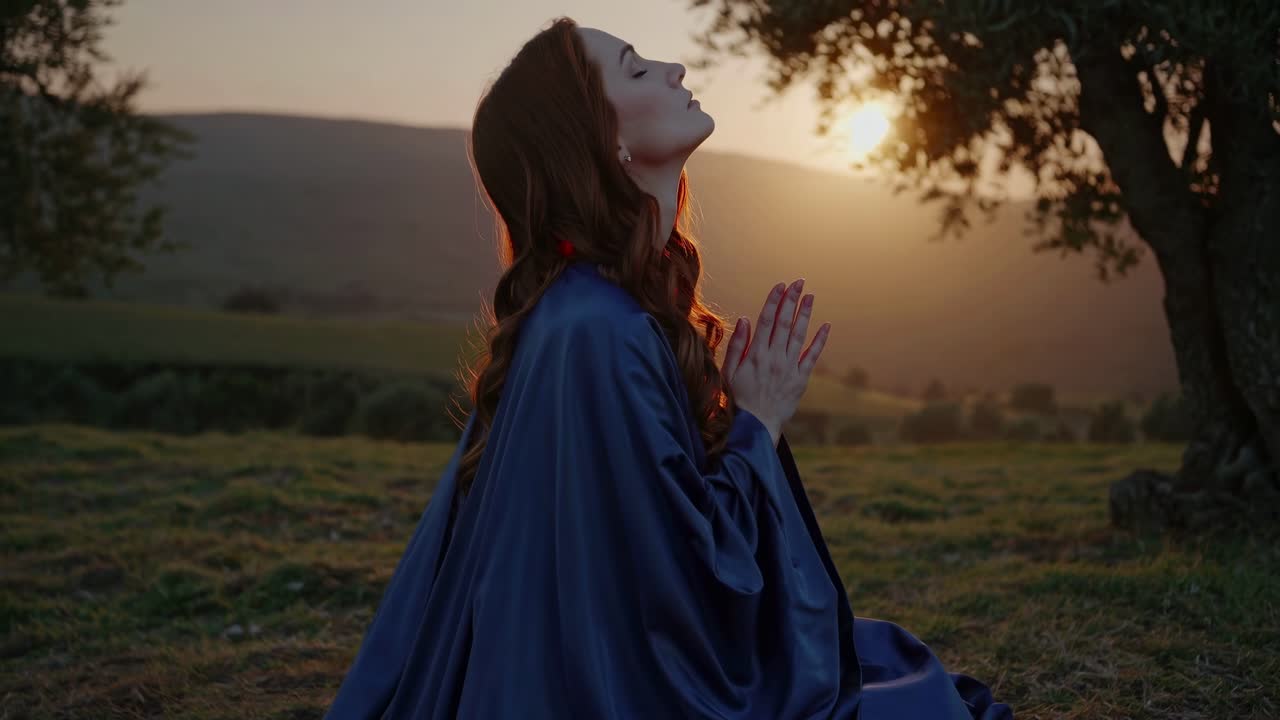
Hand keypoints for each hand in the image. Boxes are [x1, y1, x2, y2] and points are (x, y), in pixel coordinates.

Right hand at [721, 278, 829, 441]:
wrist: (755, 427)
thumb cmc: (737, 400)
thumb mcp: (728, 372)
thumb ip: (737, 345)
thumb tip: (745, 319)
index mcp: (755, 354)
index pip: (766, 320)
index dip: (774, 301)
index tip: (780, 285)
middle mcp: (774, 358)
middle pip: (784, 323)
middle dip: (791, 300)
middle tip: (799, 282)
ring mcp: (789, 368)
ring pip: (799, 335)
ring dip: (805, 314)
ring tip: (810, 296)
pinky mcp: (800, 380)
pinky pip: (812, 356)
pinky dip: (819, 340)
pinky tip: (825, 326)